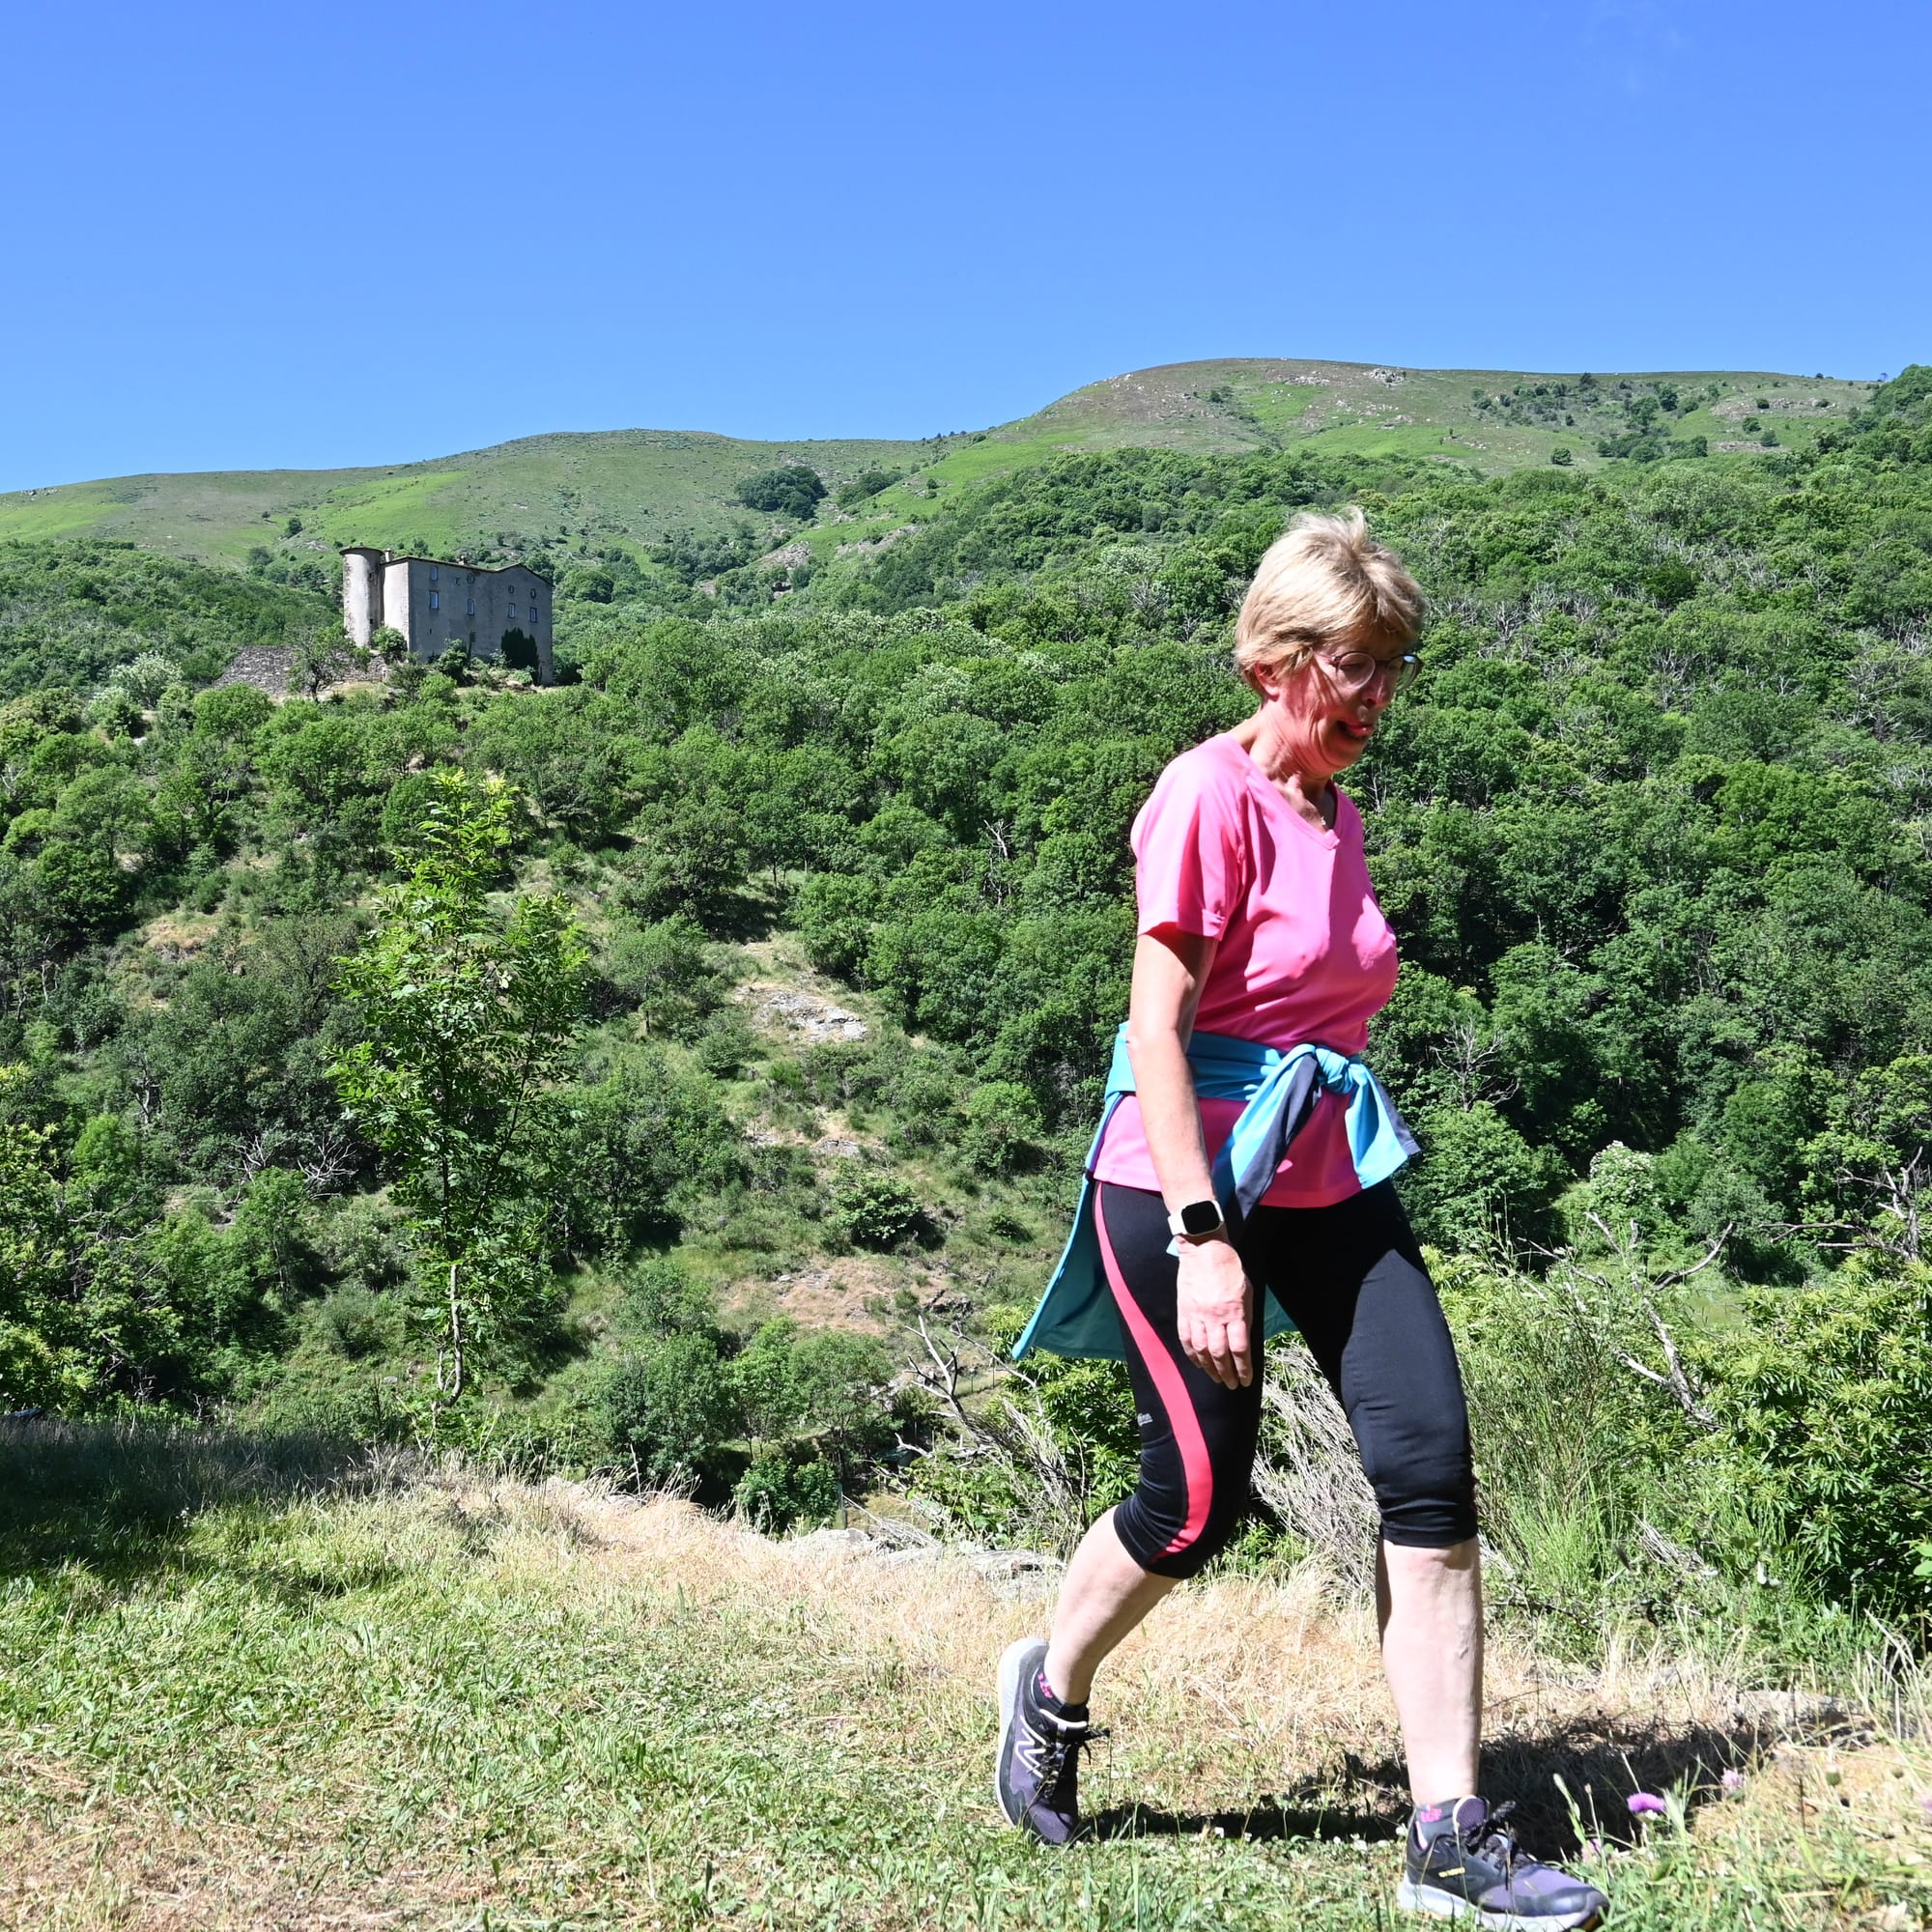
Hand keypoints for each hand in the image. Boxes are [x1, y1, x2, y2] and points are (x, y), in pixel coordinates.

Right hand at [1175, 1235, 1253, 1389]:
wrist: (1204, 1250)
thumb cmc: (1230, 1268)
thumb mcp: (1247, 1291)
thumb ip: (1245, 1316)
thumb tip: (1243, 1339)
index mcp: (1235, 1312)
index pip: (1239, 1349)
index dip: (1243, 1368)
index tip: (1246, 1380)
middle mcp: (1215, 1317)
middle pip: (1220, 1354)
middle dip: (1227, 1373)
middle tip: (1231, 1385)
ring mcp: (1197, 1315)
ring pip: (1201, 1350)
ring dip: (1209, 1368)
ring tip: (1216, 1378)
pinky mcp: (1184, 1311)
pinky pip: (1186, 1338)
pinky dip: (1191, 1354)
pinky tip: (1197, 1363)